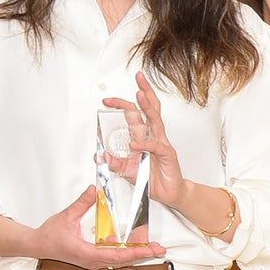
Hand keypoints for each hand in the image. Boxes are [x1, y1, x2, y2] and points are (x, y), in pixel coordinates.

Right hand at [33, 186, 164, 269]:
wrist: (37, 245)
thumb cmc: (49, 235)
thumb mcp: (66, 216)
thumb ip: (81, 203)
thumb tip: (93, 190)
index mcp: (86, 253)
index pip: (116, 255)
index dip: (135, 252)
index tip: (149, 250)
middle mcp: (92, 260)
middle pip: (123, 260)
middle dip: (142, 254)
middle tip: (159, 249)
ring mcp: (93, 260)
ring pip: (119, 260)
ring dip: (136, 254)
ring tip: (153, 248)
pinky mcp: (92, 258)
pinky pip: (113, 257)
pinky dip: (126, 252)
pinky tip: (136, 246)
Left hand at [105, 71, 183, 205]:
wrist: (169, 192)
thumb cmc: (152, 179)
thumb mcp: (127, 170)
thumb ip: (114, 162)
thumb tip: (99, 156)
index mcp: (144, 136)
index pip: (135, 113)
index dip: (122, 104)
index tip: (107, 100)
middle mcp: (153, 136)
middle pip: (150, 108)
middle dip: (144, 91)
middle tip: (138, 77)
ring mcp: (161, 144)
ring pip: (155, 120)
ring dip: (147, 106)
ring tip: (140, 95)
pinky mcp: (167, 155)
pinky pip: (154, 147)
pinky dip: (143, 145)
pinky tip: (134, 144)